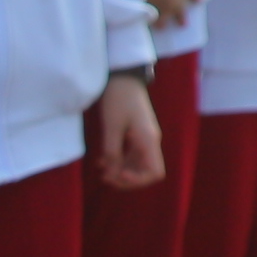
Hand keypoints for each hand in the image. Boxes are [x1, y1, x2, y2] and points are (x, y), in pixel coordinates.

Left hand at [89, 68, 166, 187]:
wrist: (123, 77)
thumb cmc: (118, 99)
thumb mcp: (112, 127)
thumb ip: (112, 152)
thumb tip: (111, 175)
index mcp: (148, 140)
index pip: (155, 172)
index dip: (138, 180)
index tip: (119, 174)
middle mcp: (150, 142)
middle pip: (145, 171)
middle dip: (125, 178)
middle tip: (106, 177)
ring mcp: (144, 138)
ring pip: (136, 165)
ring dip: (120, 171)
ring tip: (101, 171)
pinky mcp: (136, 134)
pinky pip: (130, 154)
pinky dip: (118, 160)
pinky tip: (102, 161)